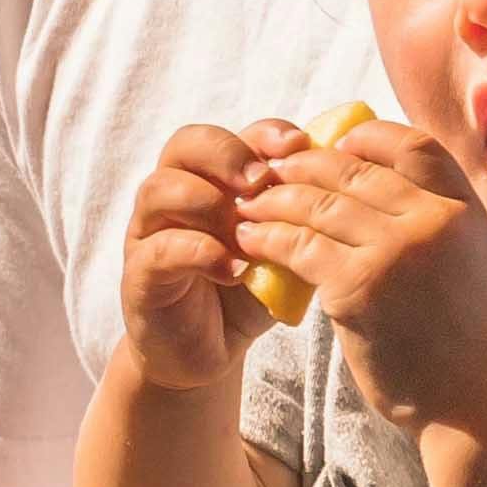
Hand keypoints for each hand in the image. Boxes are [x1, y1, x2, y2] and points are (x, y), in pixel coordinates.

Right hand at [114, 119, 302, 390]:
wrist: (207, 351)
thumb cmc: (246, 292)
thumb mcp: (282, 249)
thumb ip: (299, 217)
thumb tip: (347, 180)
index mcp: (211, 181)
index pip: (231, 135)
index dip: (264, 134)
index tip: (299, 146)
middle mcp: (174, 196)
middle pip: (185, 144)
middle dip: (226, 153)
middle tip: (261, 180)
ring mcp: (150, 233)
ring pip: (159, 188)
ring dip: (206, 201)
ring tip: (244, 229)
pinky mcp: (140, 275)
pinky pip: (158, 249)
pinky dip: (198, 253)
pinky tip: (233, 270)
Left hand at [236, 121, 486, 433]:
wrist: (474, 402)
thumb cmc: (465, 334)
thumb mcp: (468, 258)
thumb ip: (432, 218)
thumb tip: (375, 174)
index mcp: (464, 209)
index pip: (411, 145)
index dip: (367, 137)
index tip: (336, 145)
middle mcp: (433, 221)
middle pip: (353, 171)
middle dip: (304, 166)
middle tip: (270, 171)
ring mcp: (395, 252)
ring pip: (317, 205)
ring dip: (274, 200)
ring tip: (248, 205)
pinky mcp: (357, 288)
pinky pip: (298, 246)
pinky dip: (267, 239)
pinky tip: (249, 240)